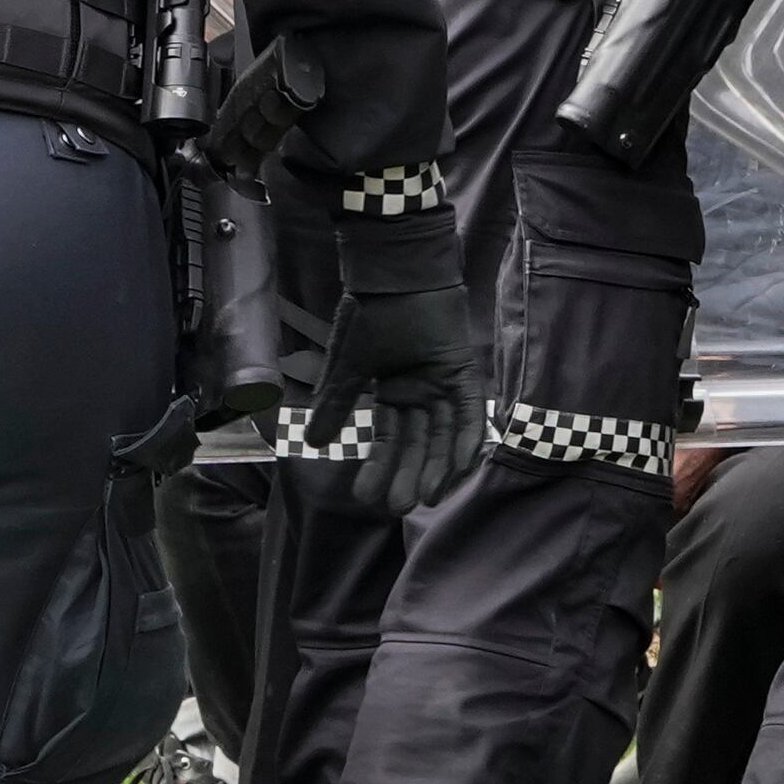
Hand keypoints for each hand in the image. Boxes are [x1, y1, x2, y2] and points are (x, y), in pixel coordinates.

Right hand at [317, 282, 483, 512]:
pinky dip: (466, 441)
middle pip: (415, 443)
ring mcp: (444, 386)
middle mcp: (419, 394)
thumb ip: (335, 404)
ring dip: (436, 466)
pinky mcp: (465, 375)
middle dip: (407, 474)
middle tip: (398, 507)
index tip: (366, 495)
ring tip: (425, 497)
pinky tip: (457, 468)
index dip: (378, 467)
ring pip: (443, 436)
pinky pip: (470, 415)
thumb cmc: (368, 314)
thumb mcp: (348, 365)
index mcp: (390, 392)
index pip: (386, 439)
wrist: (396, 276)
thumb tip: (313, 441)